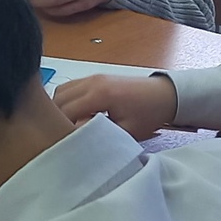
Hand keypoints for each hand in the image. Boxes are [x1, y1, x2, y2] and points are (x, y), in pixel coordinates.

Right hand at [54, 73, 178, 139]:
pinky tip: (74, 115)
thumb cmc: (148, 114)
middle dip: (57, 119)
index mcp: (100, 94)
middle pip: (58, 99)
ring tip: (68, 126)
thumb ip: (99, 135)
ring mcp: (92, 77)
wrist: (164, 95)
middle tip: (64, 136)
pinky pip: (70, 87)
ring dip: (60, 109)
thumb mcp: (126, 132)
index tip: (66, 142)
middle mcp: (92, 82)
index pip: (65, 111)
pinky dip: (66, 101)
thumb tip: (75, 138)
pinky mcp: (94, 78)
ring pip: (61, 91)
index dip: (62, 128)